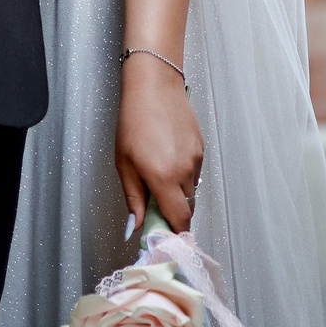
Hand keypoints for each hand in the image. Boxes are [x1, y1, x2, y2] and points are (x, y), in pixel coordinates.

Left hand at [116, 52, 202, 233]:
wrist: (154, 87)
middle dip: (173, 213)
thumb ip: (133, 200)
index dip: (175, 233)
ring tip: (158, 175)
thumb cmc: (133, 122)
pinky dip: (182, 174)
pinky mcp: (201, 147)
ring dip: (177, 193)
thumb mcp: (124, 165)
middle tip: (155, 208)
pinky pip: (194, 172)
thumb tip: (135, 227)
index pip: (179, 219)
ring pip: (190, 189)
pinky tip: (168, 159)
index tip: (166, 239)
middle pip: (186, 207)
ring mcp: (196, 158)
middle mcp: (185, 171)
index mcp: (164, 178)